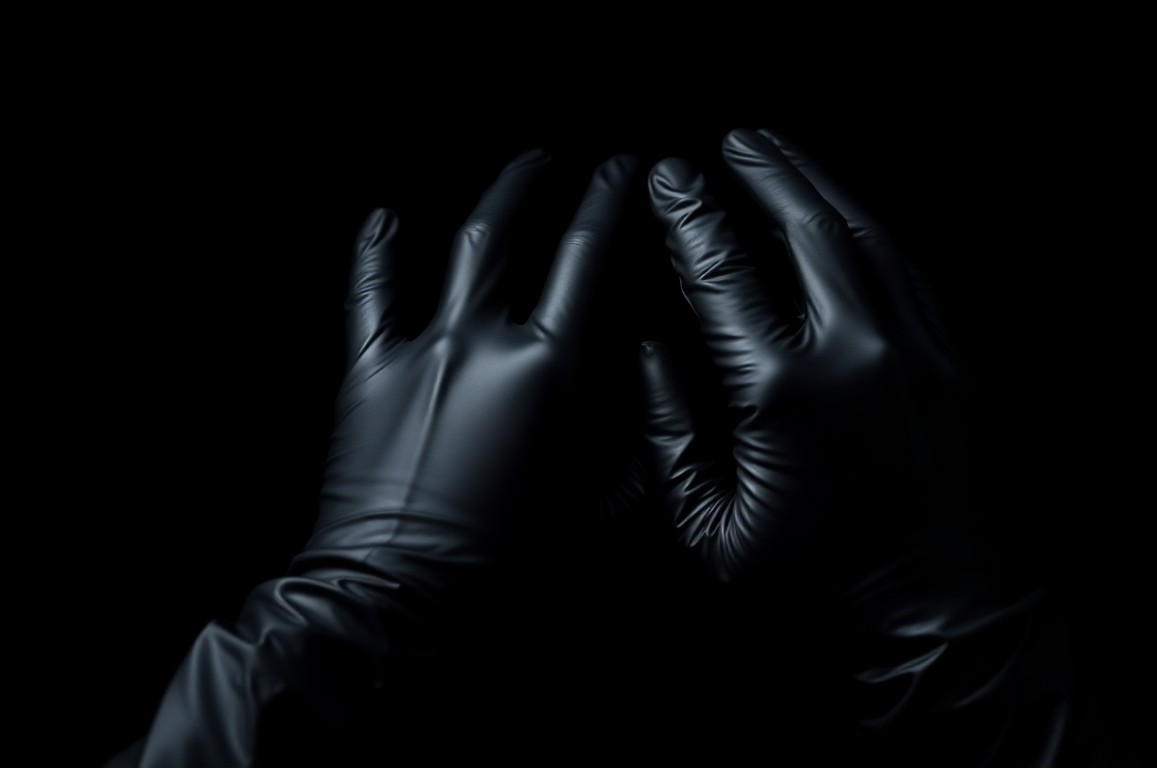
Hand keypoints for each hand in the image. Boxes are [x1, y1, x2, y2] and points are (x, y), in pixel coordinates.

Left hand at [117, 151, 639, 766]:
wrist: (400, 603)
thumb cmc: (510, 569)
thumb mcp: (601, 503)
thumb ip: (629, 431)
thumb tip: (640, 373)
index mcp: (551, 370)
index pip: (591, 258)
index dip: (611, 203)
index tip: (624, 172)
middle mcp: (484, 341)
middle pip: (520, 234)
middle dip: (549, 185)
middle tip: (568, 161)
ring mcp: (419, 349)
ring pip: (458, 248)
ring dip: (492, 202)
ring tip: (515, 174)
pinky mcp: (367, 372)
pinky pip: (369, 292)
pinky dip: (375, 250)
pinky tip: (384, 217)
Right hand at [640, 129, 960, 581]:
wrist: (939, 607)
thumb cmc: (816, 581)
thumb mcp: (709, 528)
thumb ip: (669, 431)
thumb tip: (646, 348)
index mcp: (784, 393)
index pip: (723, 273)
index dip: (688, 216)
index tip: (666, 179)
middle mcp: (855, 352)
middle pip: (802, 228)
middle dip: (760, 173)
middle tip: (730, 140)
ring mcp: (914, 349)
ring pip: (863, 235)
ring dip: (816, 184)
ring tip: (779, 151)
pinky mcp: (950, 359)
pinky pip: (906, 268)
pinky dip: (867, 228)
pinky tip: (842, 211)